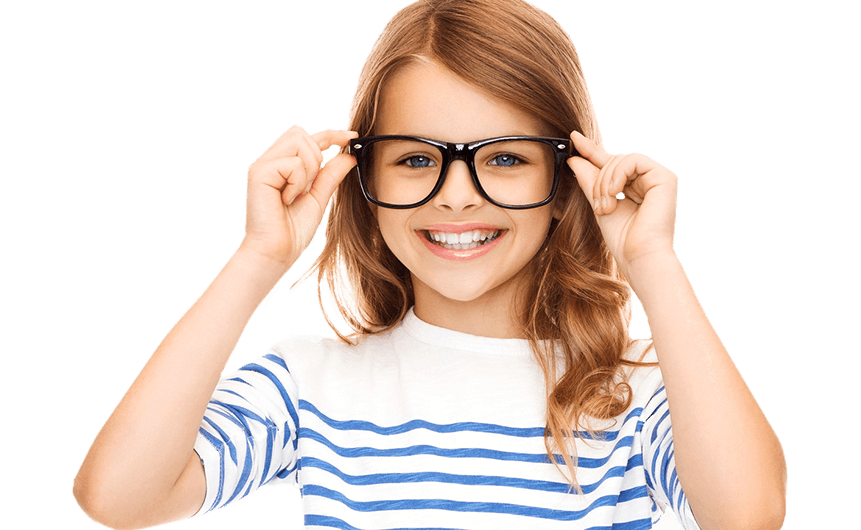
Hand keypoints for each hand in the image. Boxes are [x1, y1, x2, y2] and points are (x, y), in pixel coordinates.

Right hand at [239, 125, 357, 266]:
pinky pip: (292, 163)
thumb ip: (331, 175)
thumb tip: (350, 156)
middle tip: (309, 186)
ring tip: (297, 193)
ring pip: (299, 142)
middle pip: (301, 133)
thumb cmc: (292, 230)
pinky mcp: (258, 172)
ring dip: (308, 169)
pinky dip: (298, 182)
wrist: (276, 252)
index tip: (353, 137)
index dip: (331, 134)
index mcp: (281, 164)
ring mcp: (262, 165)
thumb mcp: (319, 198)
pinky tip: (287, 199)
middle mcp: (269, 160)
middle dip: (316, 156)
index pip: (307, 137)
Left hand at [567, 131, 677, 276]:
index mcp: (634, 187)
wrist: (639, 256)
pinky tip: (615, 193)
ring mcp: (658, 178)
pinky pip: (634, 160)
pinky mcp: (665, 177)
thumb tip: (574, 158)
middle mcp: (647, 180)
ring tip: (606, 206)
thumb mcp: (599, 204)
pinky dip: (619, 174)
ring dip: (606, 182)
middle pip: (613, 161)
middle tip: (598, 204)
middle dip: (598, 180)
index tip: (573, 138)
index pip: (610, 163)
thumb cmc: (623, 238)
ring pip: (621, 160)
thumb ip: (589, 180)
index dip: (591, 150)